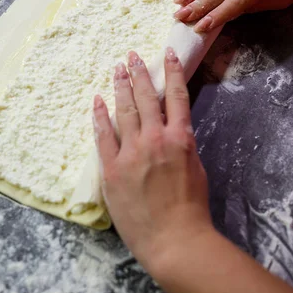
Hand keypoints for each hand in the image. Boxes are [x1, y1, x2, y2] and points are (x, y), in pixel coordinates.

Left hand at [92, 48, 211, 274]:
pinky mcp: (113, 168)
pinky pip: (103, 135)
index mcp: (181, 138)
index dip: (171, 71)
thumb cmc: (191, 208)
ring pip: (125, 110)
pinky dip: (100, 115)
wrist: (174, 239)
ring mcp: (132, 152)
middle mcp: (156, 138)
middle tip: (132, 55)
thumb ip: (180, 145)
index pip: (176, 96)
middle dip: (139, 73)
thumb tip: (169, 130)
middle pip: (146, 97)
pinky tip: (98, 100)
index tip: (166, 53)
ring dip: (120, 86)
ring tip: (116, 68)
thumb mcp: (195, 168)